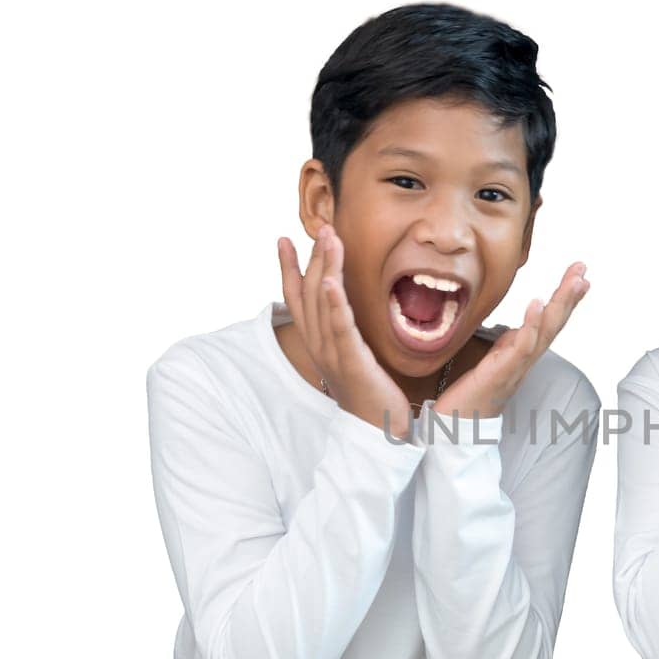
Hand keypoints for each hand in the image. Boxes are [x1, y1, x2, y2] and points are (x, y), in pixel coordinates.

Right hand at [277, 225, 413, 438]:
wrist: (376, 432)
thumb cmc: (368, 394)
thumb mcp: (351, 357)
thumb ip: (345, 332)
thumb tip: (344, 311)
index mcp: (318, 343)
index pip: (297, 299)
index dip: (288, 268)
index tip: (282, 239)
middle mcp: (319, 345)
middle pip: (310, 293)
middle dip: (313, 257)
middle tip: (320, 226)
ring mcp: (333, 353)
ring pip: (324, 303)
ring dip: (325, 268)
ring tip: (327, 238)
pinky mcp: (352, 362)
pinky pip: (340, 328)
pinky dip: (335, 303)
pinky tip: (333, 281)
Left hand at [432, 262, 589, 419]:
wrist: (458, 427)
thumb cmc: (473, 395)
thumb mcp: (493, 361)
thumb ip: (508, 346)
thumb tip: (518, 329)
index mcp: (523, 353)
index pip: (549, 321)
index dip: (565, 299)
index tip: (578, 275)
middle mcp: (526, 358)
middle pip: (554, 322)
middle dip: (570, 295)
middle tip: (583, 269)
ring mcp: (517, 365)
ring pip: (546, 330)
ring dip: (561, 304)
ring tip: (574, 281)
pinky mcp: (502, 371)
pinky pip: (522, 346)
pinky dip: (532, 323)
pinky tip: (537, 303)